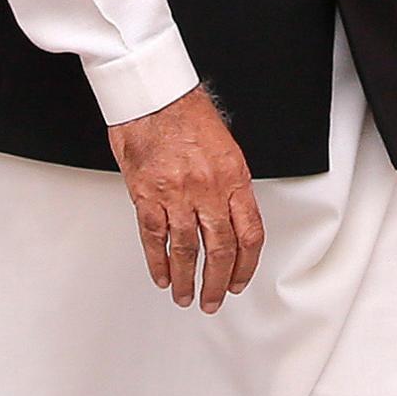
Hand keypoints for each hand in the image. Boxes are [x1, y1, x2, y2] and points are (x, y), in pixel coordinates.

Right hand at [108, 85, 264, 312]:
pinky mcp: (147, 195)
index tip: (240, 280)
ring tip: (187, 296)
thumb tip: (233, 216)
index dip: (246, 264)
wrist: (154, 96)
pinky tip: (163, 276)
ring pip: (187, 249)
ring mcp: (177, 194)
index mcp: (234, 177)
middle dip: (218, 280)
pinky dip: (159, 262)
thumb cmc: (187, 114)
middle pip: (220, 248)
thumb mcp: (226, 147)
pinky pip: (155, 237)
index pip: (249, 232)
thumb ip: (231, 184)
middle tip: (214, 299)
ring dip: (188, 279)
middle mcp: (208, 188)